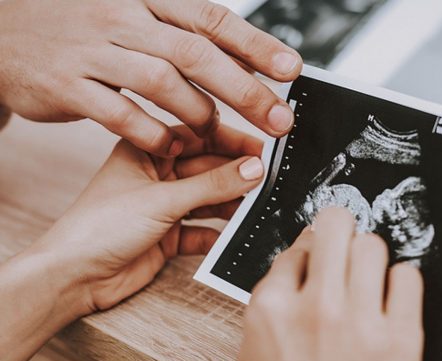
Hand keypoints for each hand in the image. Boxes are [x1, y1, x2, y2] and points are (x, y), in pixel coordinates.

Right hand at [0, 0, 301, 156]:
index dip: (256, 45)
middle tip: (278, 118)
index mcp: (146, 0)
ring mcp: (94, 51)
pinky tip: (170, 145)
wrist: (5, 33)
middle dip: (244, 89)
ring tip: (216, 133)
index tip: (291, 69)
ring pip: (161, 82)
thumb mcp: (132, 19)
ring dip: (198, 113)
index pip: (212, 19)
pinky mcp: (69, 85)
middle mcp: (123, 19)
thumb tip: (239, 60)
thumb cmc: (84, 32)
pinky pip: (120, 113)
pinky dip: (152, 132)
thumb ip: (180, 38)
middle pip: (196, 54)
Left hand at [31, 124, 264, 314]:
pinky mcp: (168, 236)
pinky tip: (235, 235)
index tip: (264, 148)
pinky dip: (218, 234)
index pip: (198, 137)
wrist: (74, 277)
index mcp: (146, 152)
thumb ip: (211, 185)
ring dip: (231, 204)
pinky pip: (202, 231)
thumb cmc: (99, 227)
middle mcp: (157, 176)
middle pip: (207, 169)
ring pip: (208, 200)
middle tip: (269, 179)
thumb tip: (253, 169)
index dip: (232, 141)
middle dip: (236, 174)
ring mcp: (163, 207)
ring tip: (259, 206)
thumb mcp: (162, 199)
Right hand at [239, 208, 423, 360]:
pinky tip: (390, 296)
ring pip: (372, 245)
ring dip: (368, 254)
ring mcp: (359, 322)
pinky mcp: (400, 340)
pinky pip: (409, 277)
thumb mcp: (255, 352)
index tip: (316, 256)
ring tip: (366, 274)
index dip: (307, 250)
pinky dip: (400, 280)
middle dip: (338, 226)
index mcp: (270, 309)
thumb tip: (298, 263)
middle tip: (343, 238)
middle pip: (335, 227)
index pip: (295, 248)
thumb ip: (274, 302)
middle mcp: (314, 308)